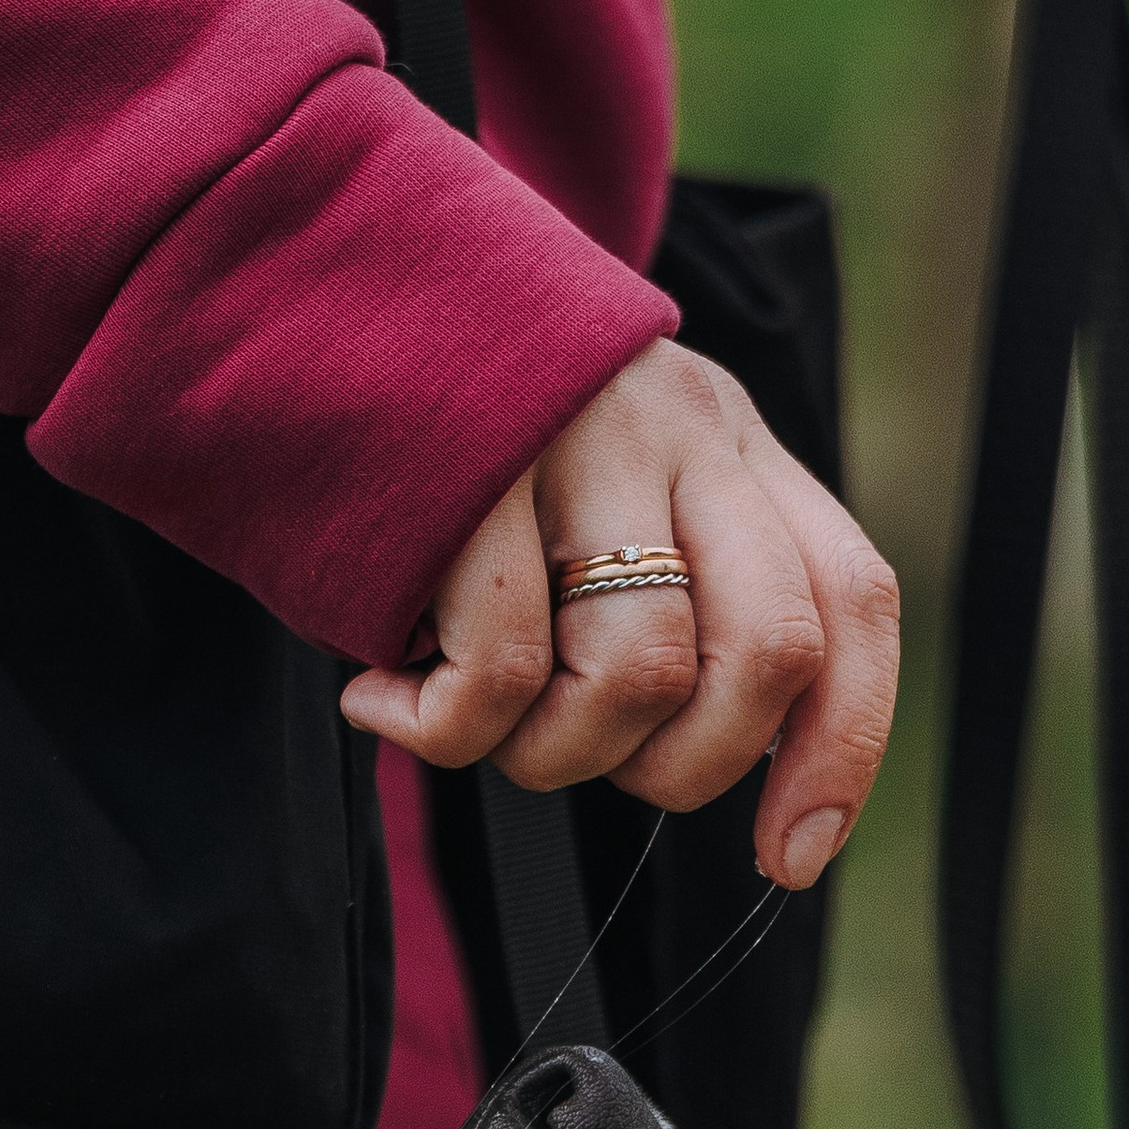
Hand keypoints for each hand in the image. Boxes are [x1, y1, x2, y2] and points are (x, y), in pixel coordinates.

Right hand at [340, 340, 898, 889]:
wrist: (279, 272)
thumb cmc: (438, 436)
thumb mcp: (593, 484)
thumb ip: (671, 587)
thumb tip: (718, 768)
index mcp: (728, 439)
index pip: (850, 601)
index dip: (841, 752)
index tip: (792, 856)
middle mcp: (678, 422)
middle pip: (771, 653)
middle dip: (689, 768)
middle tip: (591, 762)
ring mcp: (577, 430)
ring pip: (641, 673)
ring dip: (555, 754)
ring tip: (468, 721)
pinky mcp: (466, 461)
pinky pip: (500, 668)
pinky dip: (444, 731)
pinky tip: (382, 701)